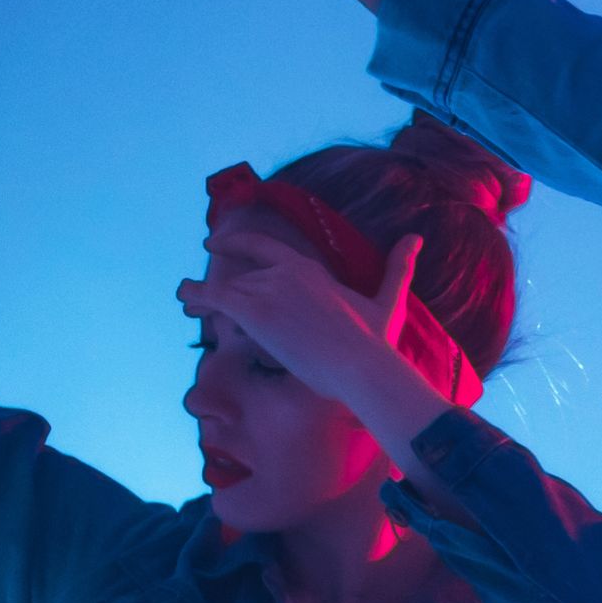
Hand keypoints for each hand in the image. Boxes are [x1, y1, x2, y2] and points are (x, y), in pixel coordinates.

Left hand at [186, 213, 474, 446]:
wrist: (360, 364)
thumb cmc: (375, 341)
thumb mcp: (388, 300)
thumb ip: (398, 268)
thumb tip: (416, 238)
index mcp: (310, 269)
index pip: (265, 247)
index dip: (239, 242)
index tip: (219, 242)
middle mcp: (285, 272)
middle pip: (243, 269)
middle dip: (222, 272)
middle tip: (200, 284)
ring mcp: (268, 289)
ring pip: (223, 285)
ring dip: (201, 293)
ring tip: (186, 300)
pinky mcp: (254, 311)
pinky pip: (214, 297)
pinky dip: (196, 296)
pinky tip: (185, 301)